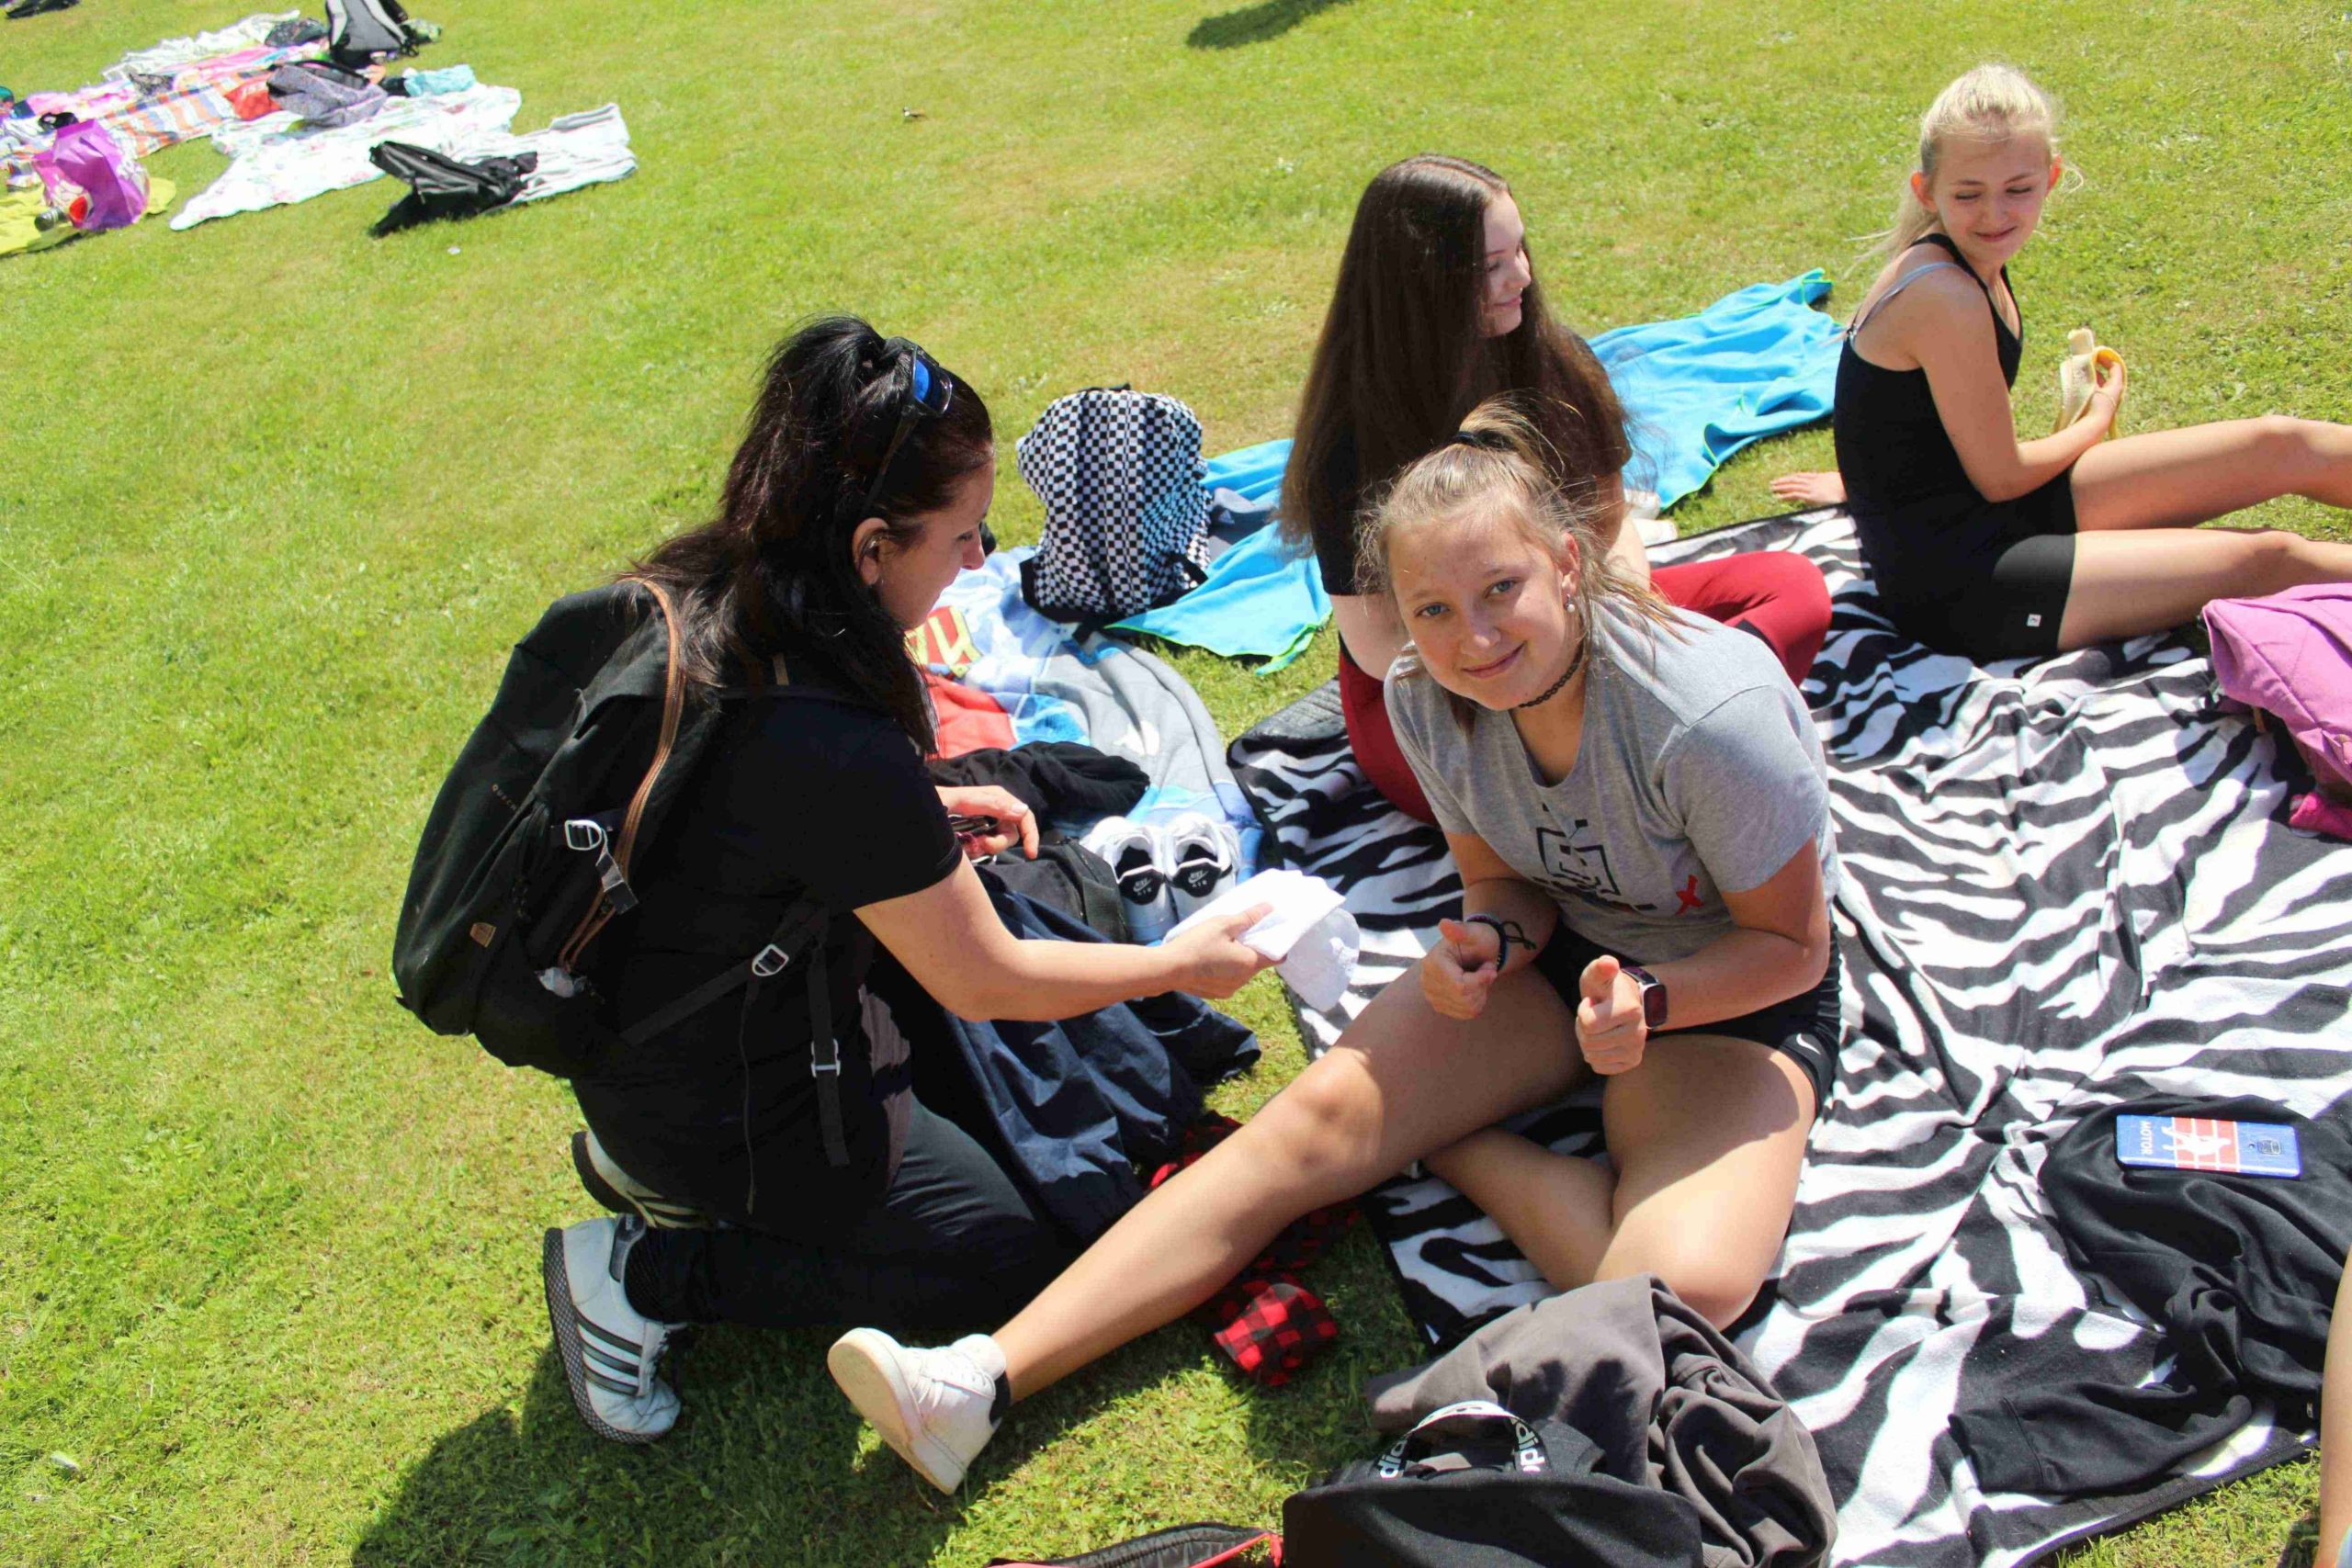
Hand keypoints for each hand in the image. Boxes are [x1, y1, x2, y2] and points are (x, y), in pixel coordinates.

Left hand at [935, 784, 1037, 859]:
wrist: (914, 811)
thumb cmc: (936, 800)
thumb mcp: (962, 801)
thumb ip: (990, 804)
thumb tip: (1021, 811)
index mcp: (996, 798)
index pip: (1023, 815)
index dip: (1030, 834)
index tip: (1029, 854)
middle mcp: (994, 809)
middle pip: (1010, 834)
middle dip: (997, 844)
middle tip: (979, 844)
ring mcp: (984, 822)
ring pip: (996, 843)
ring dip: (983, 848)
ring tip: (967, 845)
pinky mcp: (974, 833)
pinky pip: (982, 848)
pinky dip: (974, 851)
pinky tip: (962, 847)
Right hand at [1162, 903, 1276, 998]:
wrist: (1167, 969)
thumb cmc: (1197, 944)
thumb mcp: (1223, 924)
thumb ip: (1248, 917)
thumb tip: (1270, 908)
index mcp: (1249, 963)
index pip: (1277, 958)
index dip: (1277, 945)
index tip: (1270, 934)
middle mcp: (1243, 981)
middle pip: (1256, 964)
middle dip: (1251, 950)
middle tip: (1238, 934)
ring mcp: (1228, 990)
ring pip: (1241, 973)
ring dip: (1237, 961)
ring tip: (1221, 946)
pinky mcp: (1215, 994)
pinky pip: (1227, 980)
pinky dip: (1224, 971)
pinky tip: (1210, 960)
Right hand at [1422, 916, 1501, 1020]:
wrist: (1475, 951)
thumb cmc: (1477, 940)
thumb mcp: (1473, 933)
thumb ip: (1460, 930)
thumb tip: (1444, 923)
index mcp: (1432, 962)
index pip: (1460, 986)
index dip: (1481, 980)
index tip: (1491, 968)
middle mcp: (1427, 980)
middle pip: (1464, 998)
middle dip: (1482, 985)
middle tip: (1485, 969)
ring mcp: (1432, 995)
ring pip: (1467, 1007)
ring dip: (1481, 993)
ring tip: (1478, 976)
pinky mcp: (1440, 1006)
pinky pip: (1467, 1013)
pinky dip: (1477, 1002)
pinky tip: (1474, 987)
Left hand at [1574, 954, 1647, 1074]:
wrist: (1627, 1001)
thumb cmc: (1607, 988)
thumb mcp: (1599, 974)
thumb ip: (1600, 967)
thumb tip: (1608, 963)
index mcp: (1631, 1010)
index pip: (1588, 1023)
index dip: (1583, 1011)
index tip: (1593, 1002)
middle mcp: (1639, 1033)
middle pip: (1589, 1042)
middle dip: (1583, 1027)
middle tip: (1594, 1015)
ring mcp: (1637, 1049)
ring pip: (1592, 1056)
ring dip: (1588, 1041)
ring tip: (1599, 1026)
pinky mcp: (1632, 1061)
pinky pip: (1599, 1067)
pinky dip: (1595, 1055)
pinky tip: (1603, 1040)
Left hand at [1767, 470, 1846, 507]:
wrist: (1850, 488)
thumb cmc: (1846, 487)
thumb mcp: (1837, 482)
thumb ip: (1830, 483)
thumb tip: (1828, 488)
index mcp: (1820, 477)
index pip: (1802, 476)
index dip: (1793, 477)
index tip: (1786, 477)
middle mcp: (1813, 481)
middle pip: (1795, 479)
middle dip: (1783, 480)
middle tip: (1773, 482)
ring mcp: (1811, 488)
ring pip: (1792, 485)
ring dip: (1781, 486)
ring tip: (1772, 487)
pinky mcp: (1811, 496)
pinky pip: (1795, 494)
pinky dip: (1785, 495)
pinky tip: (1777, 497)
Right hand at [2089, 351, 2126, 425]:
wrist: (2094, 426)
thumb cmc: (2095, 406)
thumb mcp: (2093, 387)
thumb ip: (2090, 374)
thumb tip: (2087, 361)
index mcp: (2116, 385)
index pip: (2115, 367)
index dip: (2107, 359)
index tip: (2097, 353)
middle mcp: (2114, 392)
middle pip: (2110, 375)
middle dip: (2100, 367)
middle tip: (2090, 361)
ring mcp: (2108, 399)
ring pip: (2103, 383)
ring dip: (2094, 376)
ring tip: (2084, 372)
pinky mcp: (2100, 406)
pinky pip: (2098, 391)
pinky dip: (2092, 385)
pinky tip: (2082, 385)